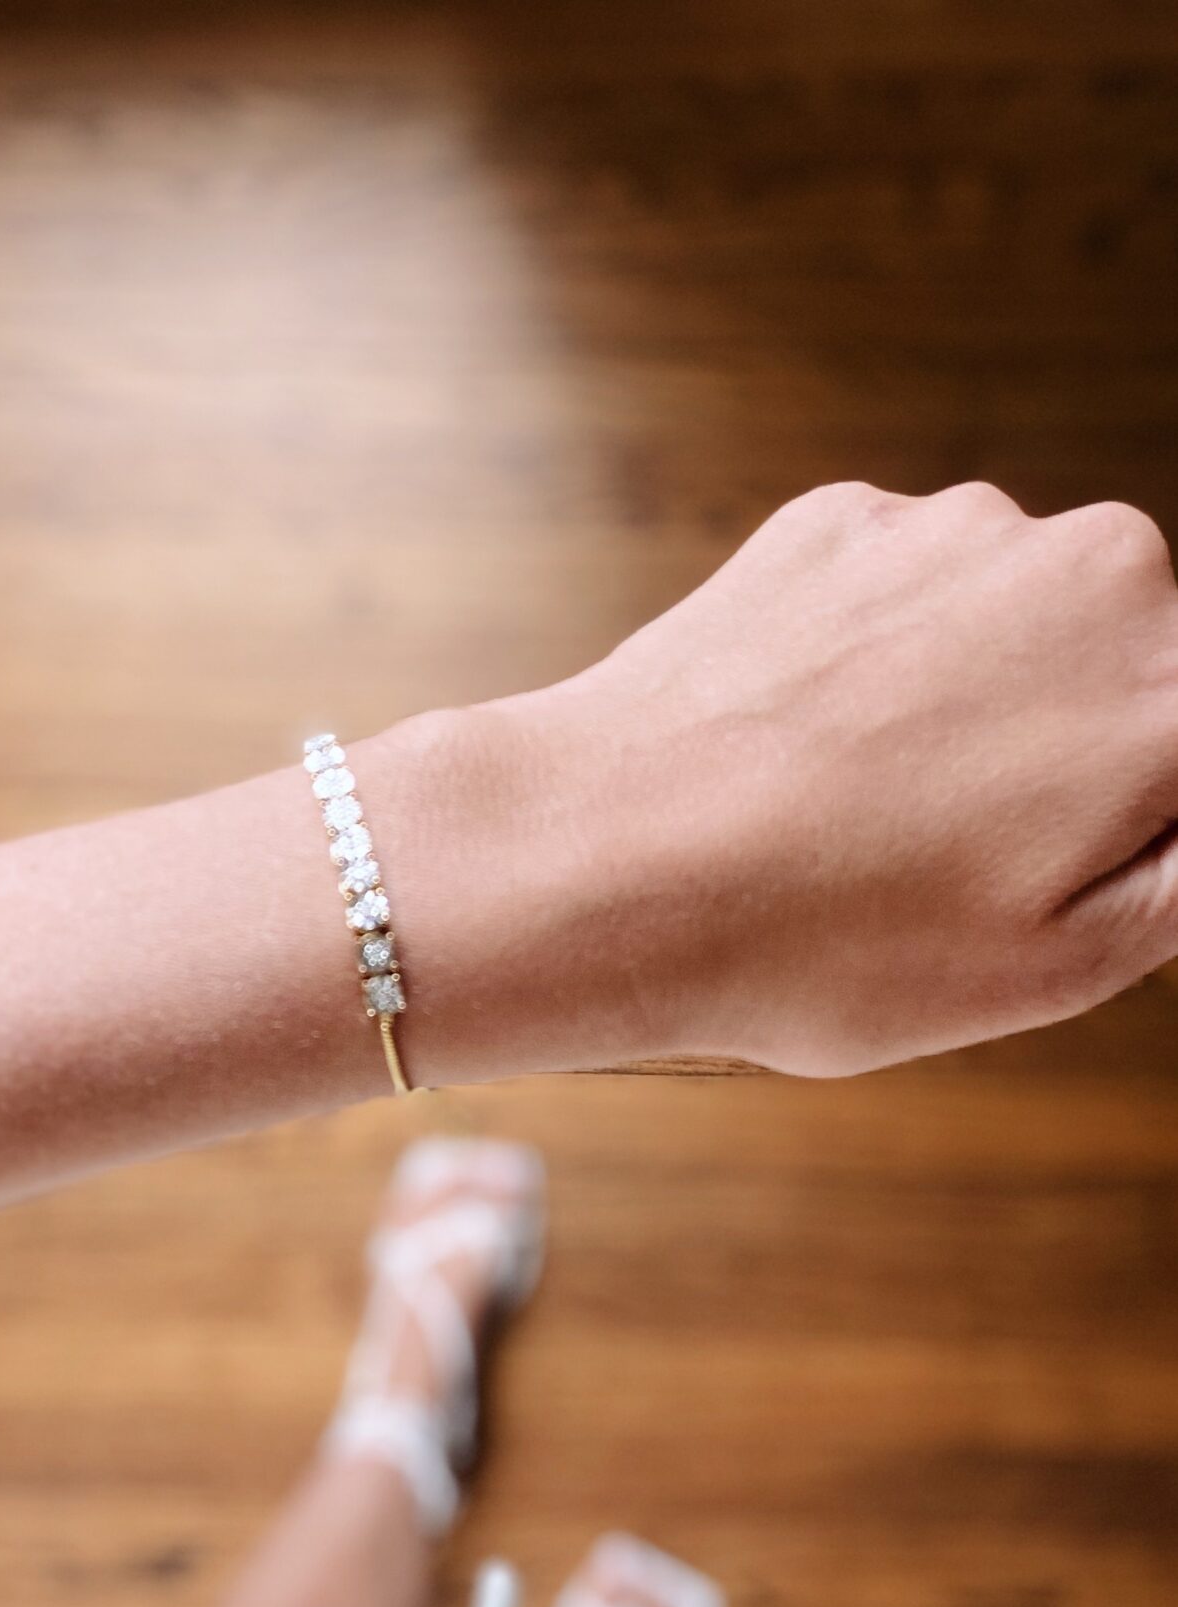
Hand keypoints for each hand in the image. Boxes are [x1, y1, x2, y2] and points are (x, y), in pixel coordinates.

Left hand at [502, 480, 1177, 1075]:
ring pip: (1010, 627)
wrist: (605, 858)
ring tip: (857, 818)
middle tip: (955, 863)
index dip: (1131, 817)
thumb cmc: (828, 945)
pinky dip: (867, 667)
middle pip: (1125, 670)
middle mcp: (1099, 571)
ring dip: (965, 709)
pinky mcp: (845, 520)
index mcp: (1170, 695)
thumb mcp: (1059, 966)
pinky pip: (900, 598)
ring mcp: (961, 528)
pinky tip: (798, 753)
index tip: (1049, 858)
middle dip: (1071, 754)